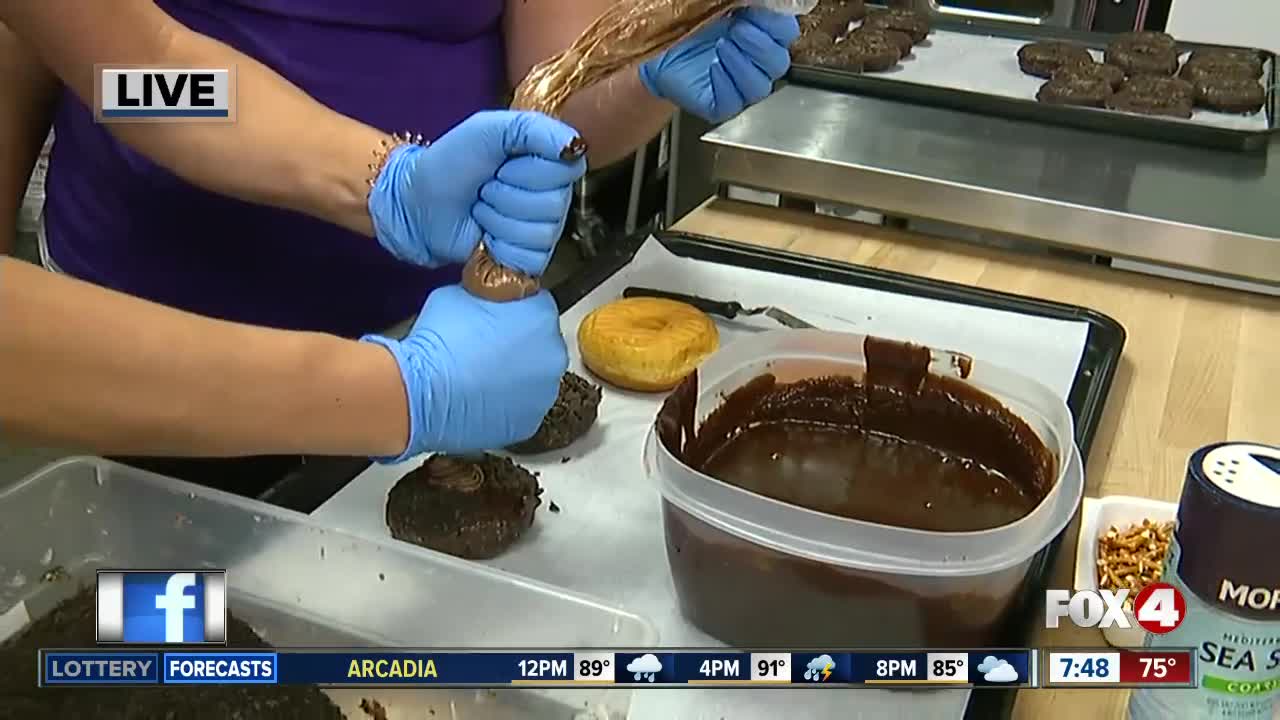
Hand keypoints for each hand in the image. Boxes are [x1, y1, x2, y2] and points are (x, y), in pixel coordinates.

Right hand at [361, 285, 567, 460]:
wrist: (421, 391)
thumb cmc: (438, 340)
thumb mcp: (461, 292)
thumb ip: (489, 294)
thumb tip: (489, 296)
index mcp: (541, 316)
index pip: (537, 305)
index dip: (514, 310)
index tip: (496, 318)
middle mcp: (552, 355)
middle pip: (541, 343)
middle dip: (520, 344)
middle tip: (485, 347)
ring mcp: (543, 394)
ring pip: (533, 378)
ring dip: (515, 375)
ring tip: (479, 376)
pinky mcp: (528, 424)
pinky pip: (520, 408)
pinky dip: (505, 404)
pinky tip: (479, 399)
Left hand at [368, 110, 586, 274]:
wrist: (418, 203)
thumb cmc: (452, 162)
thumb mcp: (488, 129)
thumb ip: (532, 128)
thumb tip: (575, 146)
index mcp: (549, 162)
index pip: (567, 169)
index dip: (531, 169)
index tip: (502, 163)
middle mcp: (553, 197)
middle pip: (553, 204)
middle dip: (507, 195)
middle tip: (484, 188)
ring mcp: (542, 231)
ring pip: (539, 232)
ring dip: (498, 219)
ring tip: (480, 209)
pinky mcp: (527, 259)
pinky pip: (530, 257)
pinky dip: (498, 245)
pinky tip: (484, 235)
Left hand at [639, 8, 798, 123]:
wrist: (657, 45)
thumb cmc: (688, 23)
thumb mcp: (716, 4)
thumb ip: (741, 1)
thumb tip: (761, 0)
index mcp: (763, 35)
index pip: (786, 32)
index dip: (776, 24)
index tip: (755, 11)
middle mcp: (756, 63)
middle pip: (778, 62)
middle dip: (760, 45)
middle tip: (737, 29)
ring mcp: (740, 87)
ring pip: (759, 86)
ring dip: (742, 64)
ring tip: (722, 46)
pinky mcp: (721, 104)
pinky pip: (732, 102)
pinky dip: (724, 82)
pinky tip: (713, 66)